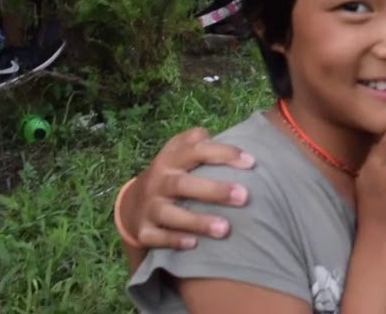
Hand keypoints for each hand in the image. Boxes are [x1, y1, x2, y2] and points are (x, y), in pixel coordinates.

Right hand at [122, 127, 255, 249]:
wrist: (133, 204)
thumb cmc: (172, 174)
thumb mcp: (179, 152)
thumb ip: (200, 142)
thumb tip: (235, 140)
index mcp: (171, 159)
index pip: (196, 150)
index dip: (223, 153)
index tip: (251, 162)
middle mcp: (159, 182)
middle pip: (184, 185)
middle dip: (214, 191)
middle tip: (244, 196)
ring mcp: (149, 207)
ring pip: (171, 214)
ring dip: (198, 221)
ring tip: (225, 229)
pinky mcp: (144, 231)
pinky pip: (157, 237)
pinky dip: (174, 240)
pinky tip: (194, 244)